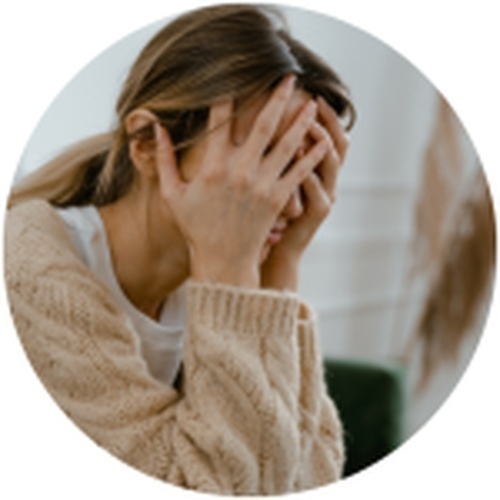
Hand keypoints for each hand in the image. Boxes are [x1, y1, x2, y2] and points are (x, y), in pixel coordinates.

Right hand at [154, 76, 329, 287]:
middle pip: (263, 124)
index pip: (221, 119)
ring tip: (313, 103)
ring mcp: (262, 184)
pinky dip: (313, 156)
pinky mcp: (278, 199)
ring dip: (301, 120)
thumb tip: (157, 128)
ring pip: (287, 144)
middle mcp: (240, 170)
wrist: (223, 260)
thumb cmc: (196, 227)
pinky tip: (324, 141)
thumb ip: (163, 160)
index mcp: (213, 166)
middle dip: (278, 97)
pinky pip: (299, 172)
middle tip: (289, 77)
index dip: (229, 94)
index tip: (237, 76)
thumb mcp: (172, 194)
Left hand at [261, 96, 349, 290]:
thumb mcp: (276, 185)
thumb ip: (275, 159)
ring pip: (332, 163)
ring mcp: (324, 195)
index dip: (323, 115)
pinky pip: (318, 190)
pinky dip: (311, 175)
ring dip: (321, 142)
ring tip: (308, 126)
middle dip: (328, 120)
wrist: (275, 250)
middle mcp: (325, 180)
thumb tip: (261, 127)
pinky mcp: (318, 212)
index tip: (309, 94)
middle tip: (314, 100)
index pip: (325, 135)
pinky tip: (301, 160)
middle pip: (338, 142)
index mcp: (315, 170)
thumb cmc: (268, 217)